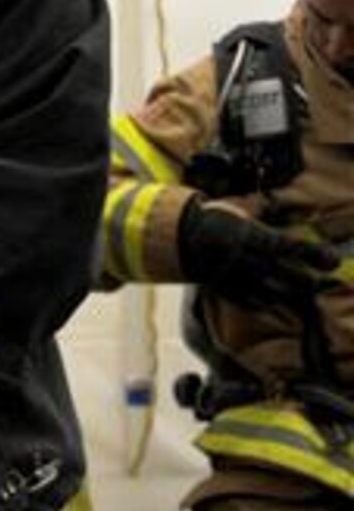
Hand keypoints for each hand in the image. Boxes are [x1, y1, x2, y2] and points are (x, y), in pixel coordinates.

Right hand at [177, 198, 336, 307]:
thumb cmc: (210, 218)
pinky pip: (250, 302)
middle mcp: (252, 260)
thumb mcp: (240, 209)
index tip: (333, 260)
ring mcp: (239, 277)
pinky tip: (270, 299)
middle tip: (320, 281)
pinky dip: (263, 302)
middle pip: (291, 277)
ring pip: (274, 294)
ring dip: (290, 295)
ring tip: (298, 293)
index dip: (317, 255)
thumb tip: (284, 207)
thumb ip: (264, 210)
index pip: (295, 248)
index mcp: (256, 238)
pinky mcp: (226, 288)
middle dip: (310, 281)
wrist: (176, 237)